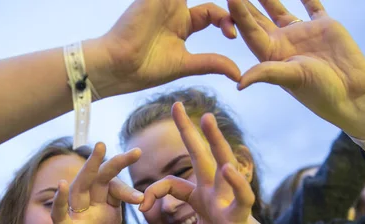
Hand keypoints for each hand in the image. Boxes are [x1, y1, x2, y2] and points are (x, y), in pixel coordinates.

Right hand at [37, 143, 167, 223]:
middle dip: (117, 164)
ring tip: (100, 147)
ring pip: (81, 186)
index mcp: (105, 208)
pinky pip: (61, 213)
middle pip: (102, 178)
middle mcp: (91, 206)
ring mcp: (76, 216)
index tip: (143, 200)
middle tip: (137, 151)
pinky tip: (62, 185)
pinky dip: (61, 200)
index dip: (130, 191)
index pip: (118, 189)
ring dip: (90, 167)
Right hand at [98, 0, 240, 93]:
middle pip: (207, 0)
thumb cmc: (146, 69)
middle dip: (229, 1)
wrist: (119, 65)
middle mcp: (174, 9)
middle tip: (245, 2)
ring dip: (214, 0)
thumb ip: (212, 64)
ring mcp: (164, 0)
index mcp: (182, 25)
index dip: (228, 22)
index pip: (214, 14)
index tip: (233, 35)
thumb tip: (238, 75)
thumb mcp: (186, 64)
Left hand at [141, 103, 293, 223]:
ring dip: (215, 141)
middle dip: (189, 131)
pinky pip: (241, 197)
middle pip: (200, 156)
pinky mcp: (242, 215)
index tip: (142, 207)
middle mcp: (214, 192)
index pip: (172, 183)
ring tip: (207, 118)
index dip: (153, 192)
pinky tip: (228, 169)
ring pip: (222, 164)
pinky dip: (236, 184)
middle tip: (177, 104)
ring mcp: (228, 200)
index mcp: (202, 197)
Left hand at [228, 0, 364, 140]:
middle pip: (258, 19)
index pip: (250, 30)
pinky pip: (311, 6)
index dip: (239, 14)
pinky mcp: (322, 27)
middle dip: (245, 4)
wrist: (351, 92)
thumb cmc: (320, 91)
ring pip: (279, 9)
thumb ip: (267, 73)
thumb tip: (239, 84)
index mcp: (271, 55)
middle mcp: (282, 43)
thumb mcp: (292, 79)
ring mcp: (301, 33)